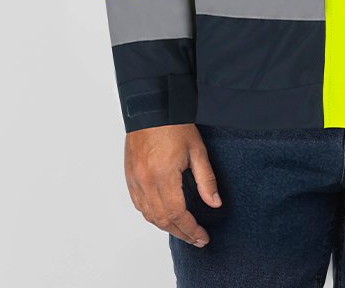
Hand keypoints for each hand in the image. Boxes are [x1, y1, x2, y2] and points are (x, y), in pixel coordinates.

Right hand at [124, 123, 221, 245]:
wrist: (152, 106)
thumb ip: (206, 179)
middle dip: (181, 232)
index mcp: (163, 176)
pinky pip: (138, 204)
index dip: (191, 229)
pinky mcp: (130, 175)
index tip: (203, 237)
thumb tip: (214, 203)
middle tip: (196, 238)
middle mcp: (145, 181)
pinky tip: (162, 215)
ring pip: (148, 215)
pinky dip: (151, 214)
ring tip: (182, 230)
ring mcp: (135, 179)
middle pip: (162, 220)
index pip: (177, 214)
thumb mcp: (197, 149)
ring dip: (166, 226)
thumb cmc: (174, 124)